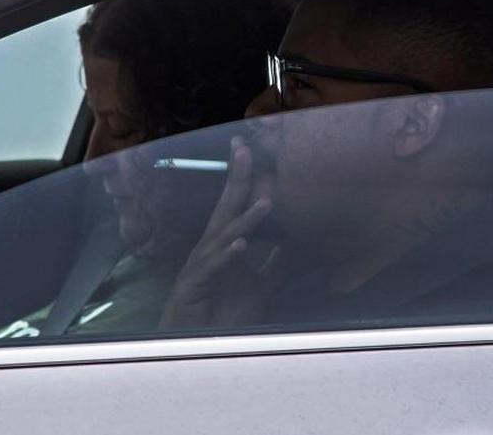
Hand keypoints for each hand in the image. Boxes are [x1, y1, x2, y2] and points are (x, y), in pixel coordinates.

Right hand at [159, 137, 282, 328]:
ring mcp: (200, 265)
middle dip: (236, 178)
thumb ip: (276, 264)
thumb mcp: (262, 287)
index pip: (235, 205)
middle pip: (225, 207)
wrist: (202, 344)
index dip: (243, 178)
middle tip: (244, 149)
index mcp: (223, 244)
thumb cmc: (225, 313)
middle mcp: (210, 248)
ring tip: (266, 203)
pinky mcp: (195, 285)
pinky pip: (215, 268)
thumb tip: (297, 242)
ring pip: (224, 236)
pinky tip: (242, 246)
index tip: (249, 149)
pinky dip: (228, 256)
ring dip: (245, 220)